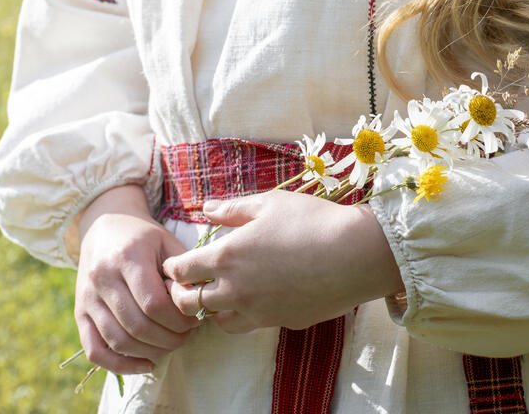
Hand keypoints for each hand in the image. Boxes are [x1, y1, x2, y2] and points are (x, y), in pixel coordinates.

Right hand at [74, 184, 199, 374]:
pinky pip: (94, 350)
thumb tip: (198, 301)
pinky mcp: (79, 314)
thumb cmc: (143, 236)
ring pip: (118, 340)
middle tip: (188, 335)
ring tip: (172, 345)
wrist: (103, 226)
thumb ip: (182, 272)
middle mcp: (102, 279)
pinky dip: (120, 365)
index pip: (153, 303)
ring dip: (150, 351)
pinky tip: (145, 364)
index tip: (195, 319)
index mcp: (127, 257)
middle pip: (137, 325)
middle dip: (169, 338)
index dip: (178, 319)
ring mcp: (87, 298)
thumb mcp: (167, 243)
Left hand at [162, 190, 403, 332]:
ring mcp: (258, 312)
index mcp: (226, 257)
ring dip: (214, 308)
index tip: (177, 263)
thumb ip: (232, 209)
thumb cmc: (312, 221)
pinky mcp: (281, 322)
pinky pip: (251, 325)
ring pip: (218, 321)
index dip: (173, 267)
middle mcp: (235, 290)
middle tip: (190, 284)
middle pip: (189, 304)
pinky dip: (244, 315)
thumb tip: (206, 208)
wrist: (355, 255)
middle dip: (183, 294)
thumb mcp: (269, 203)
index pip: (180, 271)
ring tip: (222, 294)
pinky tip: (257, 298)